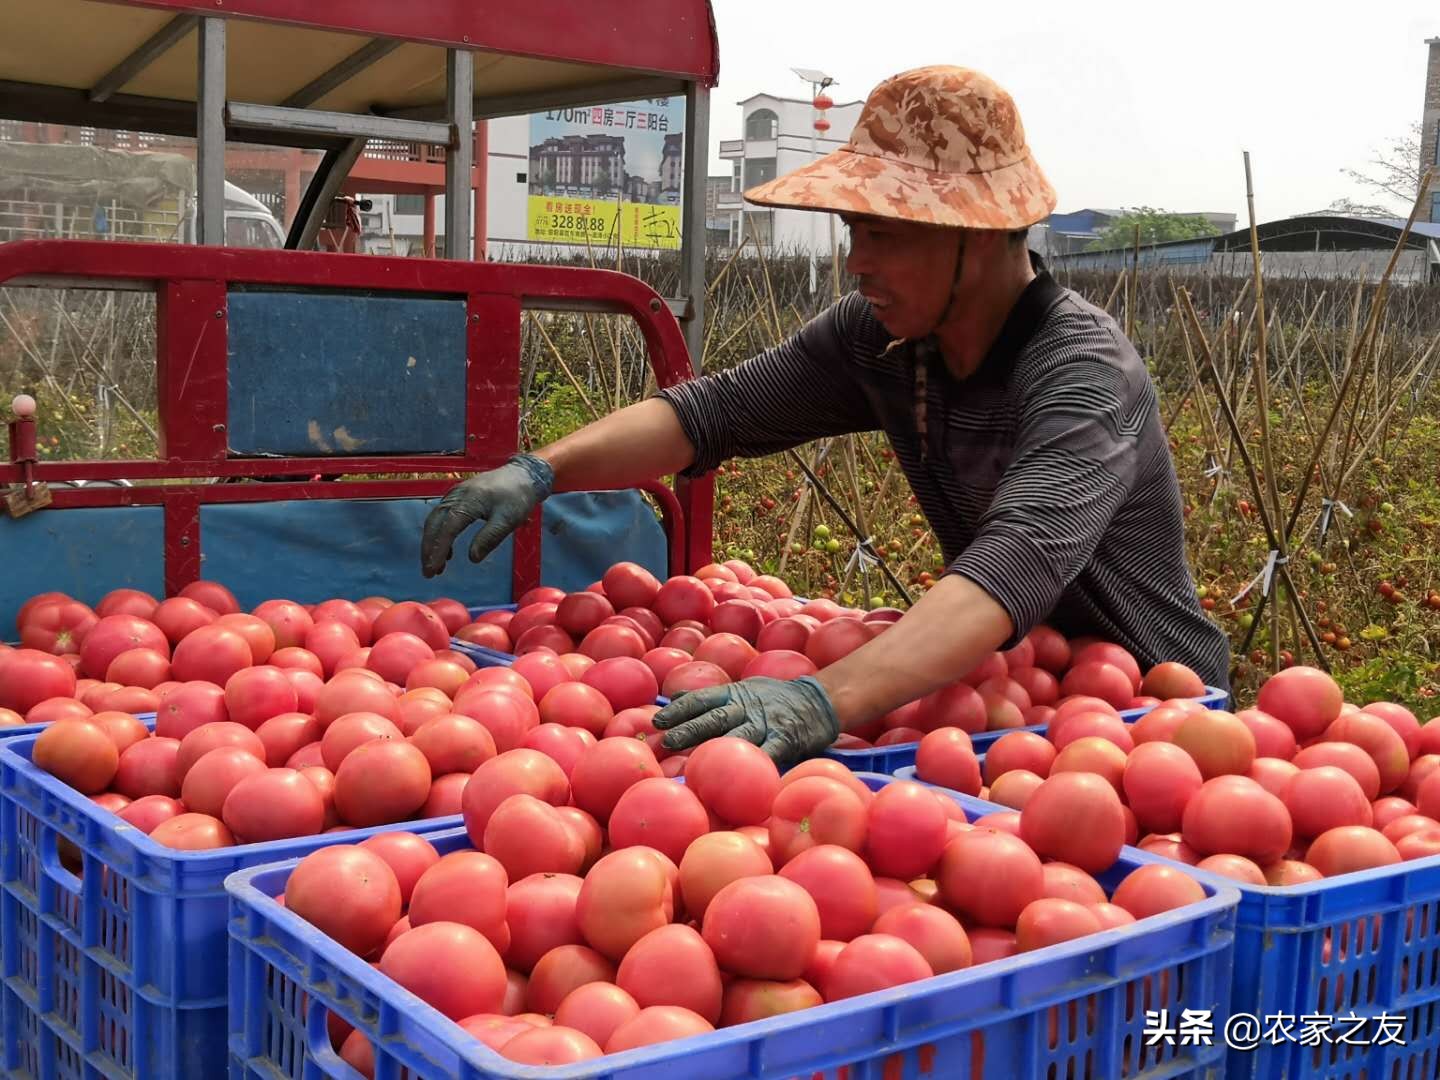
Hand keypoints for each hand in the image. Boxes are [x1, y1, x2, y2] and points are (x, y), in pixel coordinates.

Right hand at [420, 454, 553, 577]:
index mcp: (468, 501)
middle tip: (428, 573)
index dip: (438, 550)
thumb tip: (472, 558)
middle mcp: (456, 496)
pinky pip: (442, 516)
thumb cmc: (517, 498)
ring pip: (435, 520)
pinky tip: (447, 552)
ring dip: (432, 543)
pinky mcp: (458, 497)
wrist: (523, 475)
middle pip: (434, 524)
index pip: (447, 529)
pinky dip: (440, 534)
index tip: (432, 570)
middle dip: (428, 549)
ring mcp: (455, 495)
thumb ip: (489, 538)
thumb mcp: (508, 520)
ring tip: (436, 567)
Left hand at [652, 675, 839, 767]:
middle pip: (715, 717)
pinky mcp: (786, 738)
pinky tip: (741, 781)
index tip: (658, 720)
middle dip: (689, 729)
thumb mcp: (742, 689)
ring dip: (715, 750)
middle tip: (666, 741)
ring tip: (694, 765)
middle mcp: (747, 707)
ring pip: (737, 736)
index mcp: (734, 694)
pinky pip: (769, 754)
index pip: (702, 698)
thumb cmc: (775, 698)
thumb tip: (673, 698)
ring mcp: (767, 722)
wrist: (819, 700)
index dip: (679, 709)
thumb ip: (711, 697)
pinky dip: (755, 766)